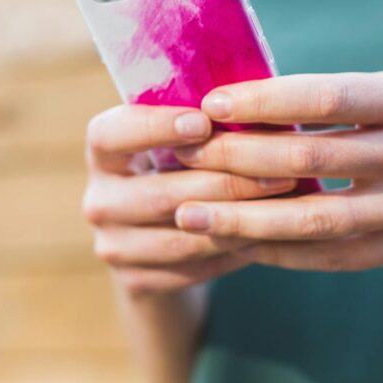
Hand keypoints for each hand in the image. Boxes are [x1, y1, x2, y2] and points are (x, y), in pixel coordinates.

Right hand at [82, 104, 298, 293]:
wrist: (162, 240)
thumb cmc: (185, 168)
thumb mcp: (182, 141)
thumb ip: (203, 122)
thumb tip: (256, 99)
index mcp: (102, 152)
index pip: (110, 135)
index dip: (154, 127)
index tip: (203, 121)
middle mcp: (98, 200)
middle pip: (158, 193)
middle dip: (225, 182)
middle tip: (280, 172)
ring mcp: (113, 245)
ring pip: (181, 236)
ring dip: (237, 222)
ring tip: (284, 209)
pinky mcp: (135, 282)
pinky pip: (193, 269)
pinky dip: (233, 253)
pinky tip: (268, 238)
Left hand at [172, 72, 382, 270]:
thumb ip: (350, 96)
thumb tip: (258, 99)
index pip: (326, 96)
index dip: (264, 100)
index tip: (211, 102)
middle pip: (309, 158)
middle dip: (236, 157)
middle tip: (182, 153)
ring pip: (315, 218)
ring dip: (244, 218)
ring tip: (190, 213)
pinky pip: (336, 255)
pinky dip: (284, 252)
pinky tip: (240, 245)